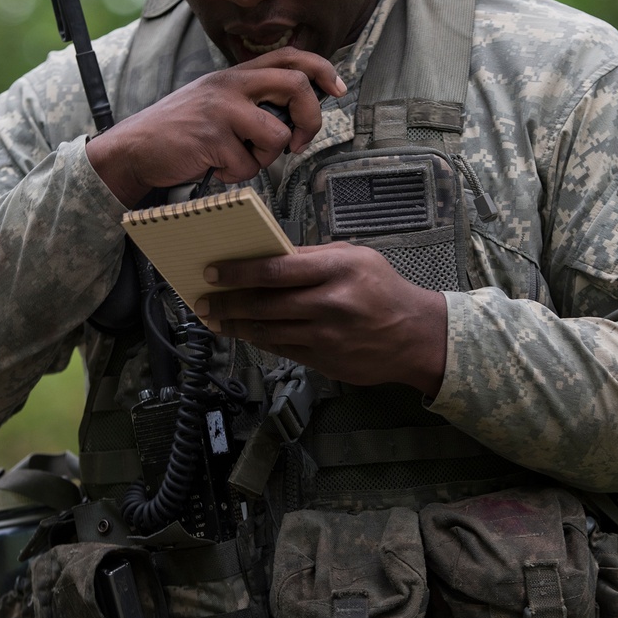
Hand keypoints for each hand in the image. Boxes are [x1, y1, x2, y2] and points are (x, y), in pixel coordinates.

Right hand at [86, 50, 345, 207]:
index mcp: (236, 75)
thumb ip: (252, 99)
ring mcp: (221, 110)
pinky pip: (248, 166)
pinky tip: (214, 167)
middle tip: (299, 142)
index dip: (322, 70)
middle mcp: (230, 85)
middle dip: (309, 120)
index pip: (290, 57)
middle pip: (295, 87)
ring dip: (264, 157)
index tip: (336, 89)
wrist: (135, 148)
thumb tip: (297, 110)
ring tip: (238, 157)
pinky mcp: (211, 138)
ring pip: (276, 135)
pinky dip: (235, 175)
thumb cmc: (181, 131)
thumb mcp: (216, 102)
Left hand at [193, 242, 447, 396]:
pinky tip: (243, 332)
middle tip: (201, 301)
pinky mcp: (324, 362)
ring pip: (267, 331)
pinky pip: (281, 349)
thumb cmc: (382, 289)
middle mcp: (330, 305)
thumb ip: (312, 257)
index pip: (275, 271)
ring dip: (235, 326)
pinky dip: (258, 340)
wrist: (415, 336)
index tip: (213, 272)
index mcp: (337, 270)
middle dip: (226, 303)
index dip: (239, 272)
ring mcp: (326, 337)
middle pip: (264, 304)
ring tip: (213, 319)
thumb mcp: (354, 257)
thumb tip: (267, 256)